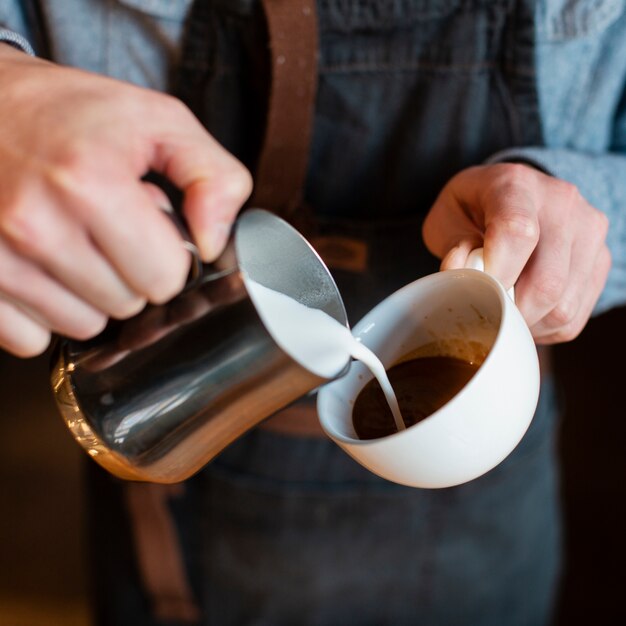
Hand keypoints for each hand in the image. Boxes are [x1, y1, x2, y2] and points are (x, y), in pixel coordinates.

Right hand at [0, 45, 251, 356]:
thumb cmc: (68, 112)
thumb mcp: (158, 120)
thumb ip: (213, 177)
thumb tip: (214, 245)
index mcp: (90, 182)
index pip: (165, 277)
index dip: (167, 254)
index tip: (148, 225)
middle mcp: (34, 224)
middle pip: (127, 305)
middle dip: (129, 272)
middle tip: (106, 228)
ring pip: (83, 326)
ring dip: (89, 293)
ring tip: (72, 241)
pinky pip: (32, 339)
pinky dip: (43, 311)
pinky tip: (40, 266)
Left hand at [422, 163, 609, 344]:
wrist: (511, 196)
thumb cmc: (471, 211)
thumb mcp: (446, 220)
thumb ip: (452, 247)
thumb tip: (460, 273)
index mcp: (516, 185)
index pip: (517, 233)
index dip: (497, 274)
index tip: (478, 291)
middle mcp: (561, 203)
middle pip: (546, 282)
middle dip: (510, 311)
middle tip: (487, 310)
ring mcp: (588, 230)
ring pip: (563, 306)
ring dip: (528, 323)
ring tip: (505, 311)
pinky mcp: (600, 259)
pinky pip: (575, 314)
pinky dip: (545, 326)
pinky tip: (526, 312)